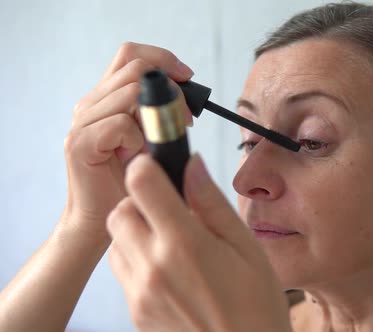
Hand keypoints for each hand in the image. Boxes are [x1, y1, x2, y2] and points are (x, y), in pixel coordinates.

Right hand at [62, 42, 193, 240]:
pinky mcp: (80, 144)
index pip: (131, 55)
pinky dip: (137, 139)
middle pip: (134, 68)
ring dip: (156, 117)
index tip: (187, 76)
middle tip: (188, 119)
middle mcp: (91, 105)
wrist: (101, 219)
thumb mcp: (149, 139)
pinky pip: (120, 125)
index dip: (162, 58)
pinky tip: (138, 157)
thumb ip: (156, 113)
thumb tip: (184, 94)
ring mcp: (82, 123)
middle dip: (171, 89)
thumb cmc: (131, 182)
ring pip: (129, 94)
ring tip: (159, 144)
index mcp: (106, 98)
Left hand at [106, 154, 291, 331]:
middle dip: (139, 199)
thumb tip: (191, 165)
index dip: (148, 165)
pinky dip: (138, 257)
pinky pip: (122, 269)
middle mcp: (154, 268)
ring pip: (116, 239)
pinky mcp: (135, 311)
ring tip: (173, 241)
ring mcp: (140, 293)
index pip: (141, 183)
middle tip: (171, 208)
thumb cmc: (256, 307)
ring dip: (137, 229)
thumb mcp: (246, 248)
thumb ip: (212, 203)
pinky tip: (169, 266)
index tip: (159, 166)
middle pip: (120, 209)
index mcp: (185, 245)